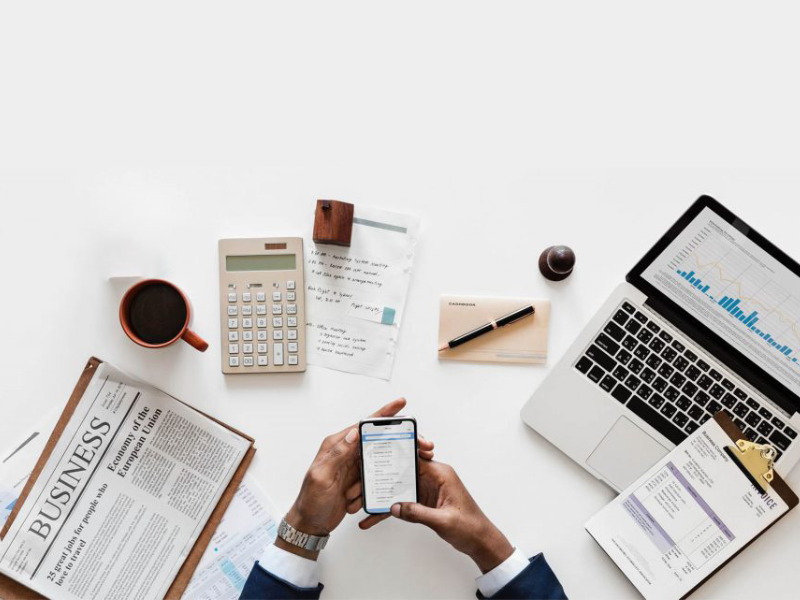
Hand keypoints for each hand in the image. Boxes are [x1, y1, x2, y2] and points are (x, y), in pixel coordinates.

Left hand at [279, 398, 434, 559]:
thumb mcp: (321, 476)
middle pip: (376, 439)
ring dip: (384, 470)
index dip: (383, 414)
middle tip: (418, 444)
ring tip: (381, 479)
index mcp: (336, 445)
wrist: (311, 524)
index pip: (363, 425)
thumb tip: (354, 432)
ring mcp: (353, 466)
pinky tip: (373, 493)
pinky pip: (375, 477)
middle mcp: (346, 452)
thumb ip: (338, 453)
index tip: (400, 404)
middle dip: (395, 441)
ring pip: (378, 460)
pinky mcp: (358, 479)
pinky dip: (377, 485)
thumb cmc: (310, 501)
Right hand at [361, 459, 512, 573]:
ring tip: (362, 502)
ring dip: (382, 495)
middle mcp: (433, 478)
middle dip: (382, 476)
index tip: (378, 455)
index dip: (395, 456)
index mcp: (441, 474)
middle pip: (402, 471)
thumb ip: (418, 513)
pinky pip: (402, 502)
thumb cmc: (470, 526)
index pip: (415, 457)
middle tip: (362, 482)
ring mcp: (427, 489)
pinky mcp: (423, 501)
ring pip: (399, 487)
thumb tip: (396, 507)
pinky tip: (374, 517)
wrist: (480, 541)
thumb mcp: (443, 520)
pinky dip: (390, 509)